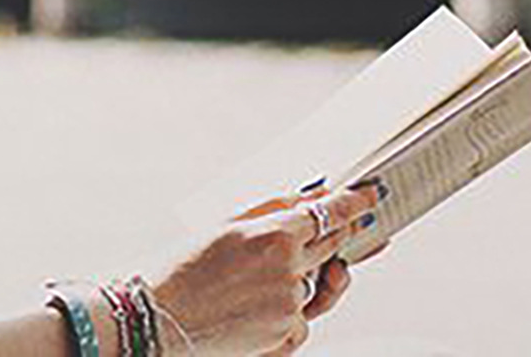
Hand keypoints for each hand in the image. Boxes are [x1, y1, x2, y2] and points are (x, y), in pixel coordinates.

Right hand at [142, 181, 381, 355]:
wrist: (159, 320)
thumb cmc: (183, 269)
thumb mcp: (224, 225)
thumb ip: (271, 209)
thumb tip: (310, 198)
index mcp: (273, 234)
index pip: (328, 213)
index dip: (354, 203)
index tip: (371, 196)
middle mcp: (289, 269)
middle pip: (332, 244)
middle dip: (341, 233)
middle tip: (347, 224)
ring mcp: (291, 304)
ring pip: (318, 283)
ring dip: (307, 274)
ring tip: (271, 274)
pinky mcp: (288, 334)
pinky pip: (304, 317)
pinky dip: (289, 311)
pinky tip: (256, 307)